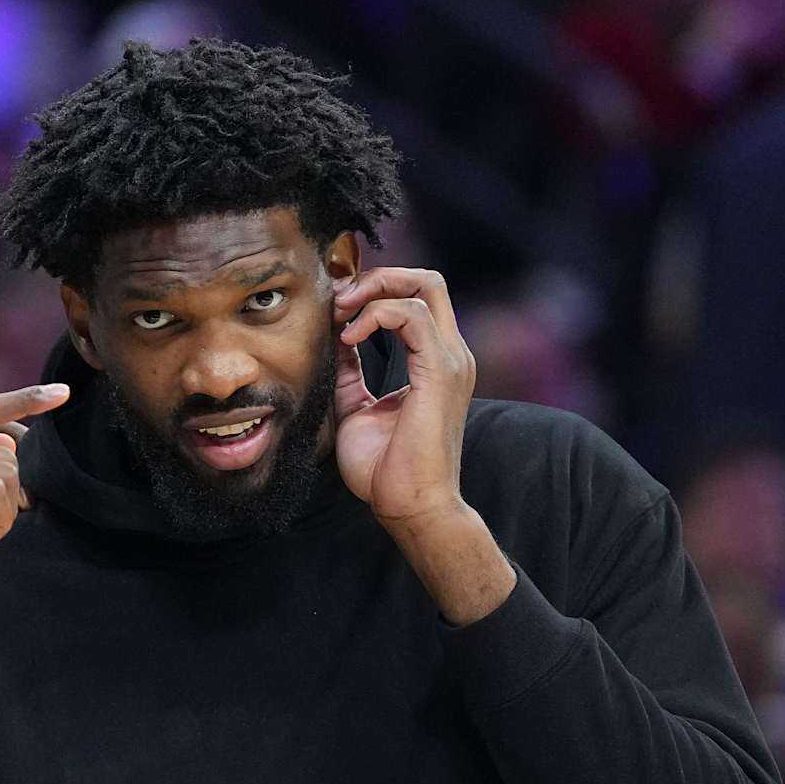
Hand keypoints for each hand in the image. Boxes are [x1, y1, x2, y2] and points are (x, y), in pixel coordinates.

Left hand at [331, 267, 475, 530]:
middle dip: (377, 278)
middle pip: (426, 280)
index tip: (334, 309)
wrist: (409, 505)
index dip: (373, 291)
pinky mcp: (440, 371)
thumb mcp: (356, 406)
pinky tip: (349, 338)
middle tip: (338, 300)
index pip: (415, 298)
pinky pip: (412, 315)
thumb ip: (350, 371)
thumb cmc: (385, 468)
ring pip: (424, 285)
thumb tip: (335, 339)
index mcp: (435, 361)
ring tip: (340, 314)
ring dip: (372, 291)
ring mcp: (450, 360)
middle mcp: (450, 354)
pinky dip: (375, 314)